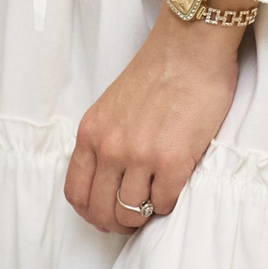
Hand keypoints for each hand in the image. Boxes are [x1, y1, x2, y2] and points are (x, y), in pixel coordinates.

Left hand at [63, 4, 245, 233]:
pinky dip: (167, 204)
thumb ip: (106, 139)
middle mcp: (110, 147)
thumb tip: (110, 180)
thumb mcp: (113, 105)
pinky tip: (174, 186)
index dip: (90, 212)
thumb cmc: (159, 70)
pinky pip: (162, 204)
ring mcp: (140, 155)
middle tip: (133, 218)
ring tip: (156, 200)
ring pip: (130, 213)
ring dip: (144, 215)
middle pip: (100, 210)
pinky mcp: (173, 160)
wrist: (191, 45)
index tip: (105, 213)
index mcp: (91, 132)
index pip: (76, 192)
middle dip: (117, 222)